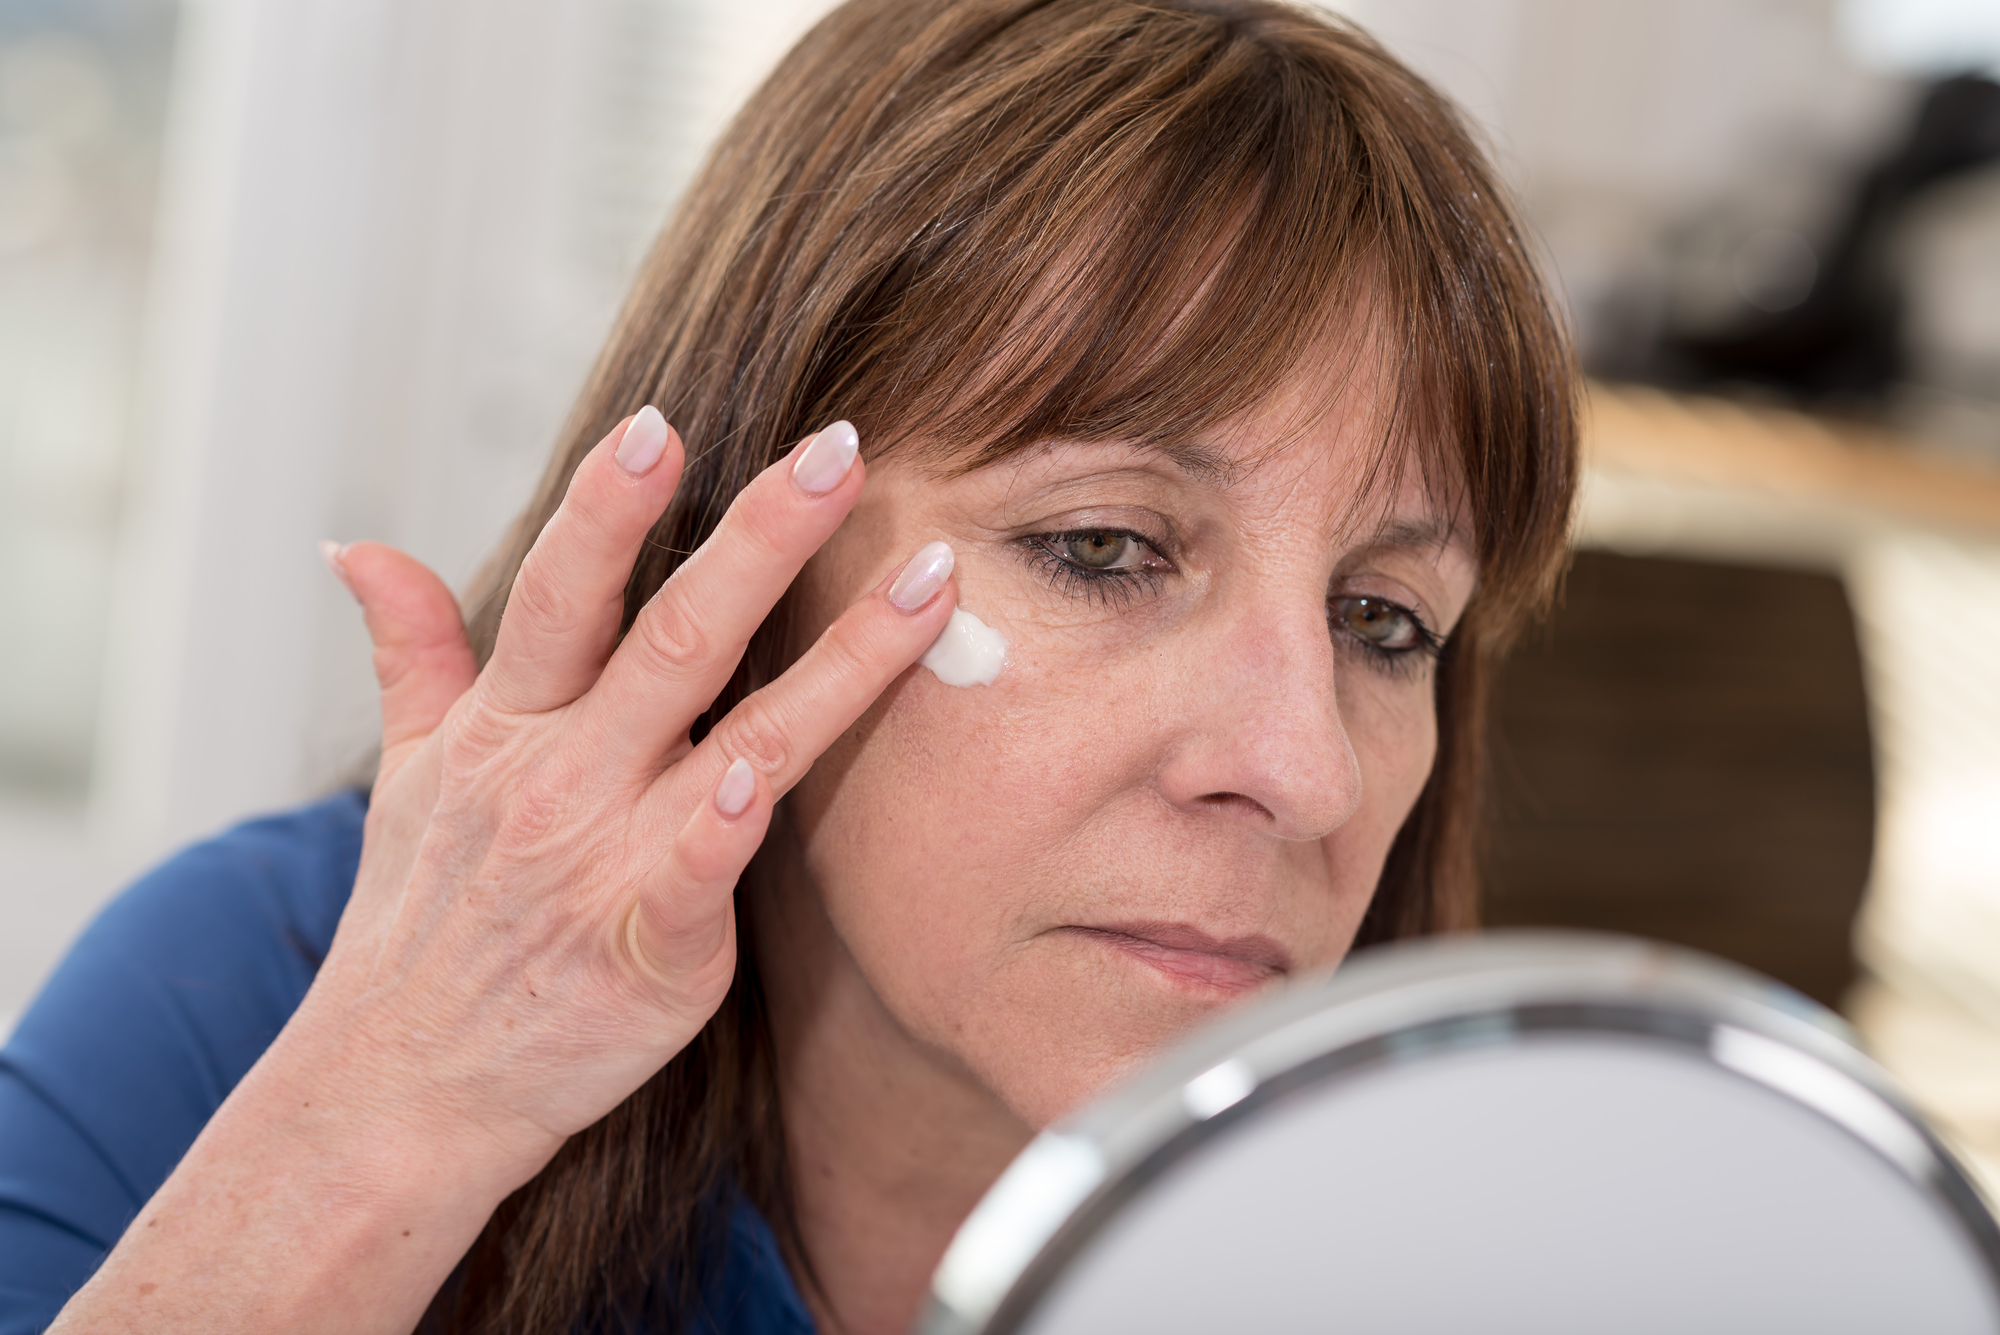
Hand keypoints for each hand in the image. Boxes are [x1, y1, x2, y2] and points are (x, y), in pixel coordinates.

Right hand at [52, 409, 956, 1333]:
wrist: (400, 1088)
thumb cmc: (422, 925)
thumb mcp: (406, 777)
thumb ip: (410, 652)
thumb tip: (358, 548)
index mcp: (507, 725)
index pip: (564, 590)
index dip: (610, 505)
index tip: (662, 422)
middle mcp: (560, 775)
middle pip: (673, 632)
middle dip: (763, 534)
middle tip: (842, 449)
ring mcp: (607, 857)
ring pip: (740, 727)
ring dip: (841, 652)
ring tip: (930, 577)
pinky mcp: (650, 941)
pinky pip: (705, 865)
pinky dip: (731, 817)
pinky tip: (774, 768)